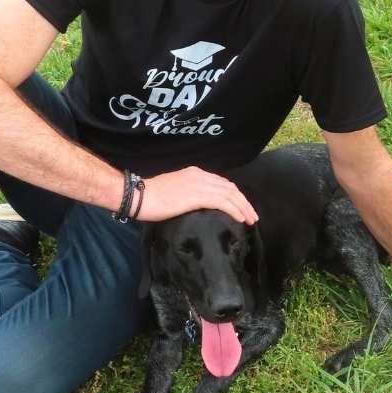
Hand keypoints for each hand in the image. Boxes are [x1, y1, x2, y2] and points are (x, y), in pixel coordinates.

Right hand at [137, 166, 257, 223]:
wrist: (139, 196)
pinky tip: (240, 218)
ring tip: (251, 219)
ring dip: (243, 207)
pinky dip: (234, 210)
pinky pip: (223, 202)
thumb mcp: (175, 190)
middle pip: (230, 188)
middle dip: (244, 202)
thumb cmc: (152, 197)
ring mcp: (199, 184)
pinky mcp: (197, 195)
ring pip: (230, 195)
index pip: (222, 183)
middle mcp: (200, 175)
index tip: (242, 207)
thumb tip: (198, 205)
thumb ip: (189, 193)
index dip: (235, 195)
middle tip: (252, 215)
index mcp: (195, 173)